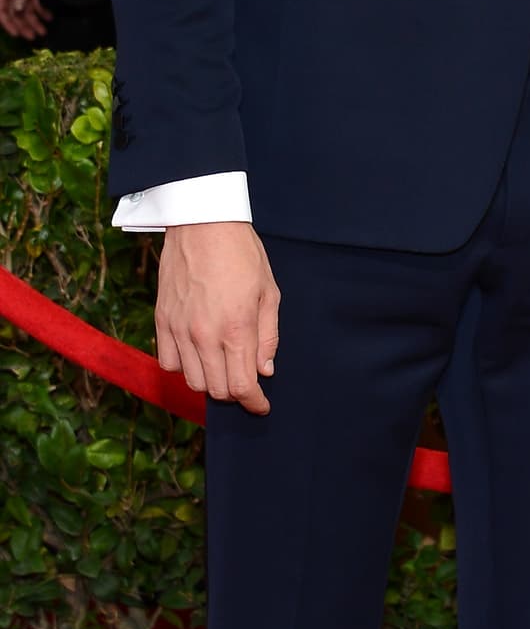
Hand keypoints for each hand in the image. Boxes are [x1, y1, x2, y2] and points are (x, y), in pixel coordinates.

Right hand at [0, 0, 50, 39]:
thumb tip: (17, 10)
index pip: (1, 9)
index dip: (7, 23)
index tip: (16, 33)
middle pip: (14, 12)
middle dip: (23, 25)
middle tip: (34, 36)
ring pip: (25, 10)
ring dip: (33, 20)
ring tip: (43, 31)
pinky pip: (34, 3)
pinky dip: (41, 11)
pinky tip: (48, 18)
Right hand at [155, 222, 280, 415]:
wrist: (203, 222)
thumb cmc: (242, 253)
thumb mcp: (269, 292)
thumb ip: (267, 335)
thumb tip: (265, 369)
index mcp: (237, 328)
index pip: (243, 386)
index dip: (254, 403)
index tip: (261, 405)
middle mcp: (205, 335)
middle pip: (218, 389)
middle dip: (236, 392)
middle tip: (246, 382)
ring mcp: (179, 330)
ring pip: (192, 381)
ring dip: (210, 381)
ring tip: (222, 365)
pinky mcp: (161, 321)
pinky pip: (169, 363)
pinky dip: (184, 367)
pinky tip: (197, 353)